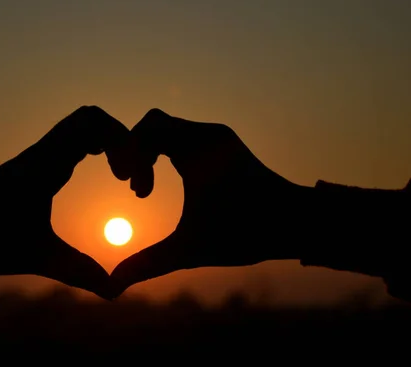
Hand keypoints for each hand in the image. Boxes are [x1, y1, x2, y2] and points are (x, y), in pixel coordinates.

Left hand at [0, 106, 128, 299]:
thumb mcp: (36, 257)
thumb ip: (78, 271)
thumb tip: (114, 292)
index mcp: (45, 165)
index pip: (91, 124)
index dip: (122, 142)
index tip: (126, 178)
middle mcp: (42, 152)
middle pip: (89, 118)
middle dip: (119, 139)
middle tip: (127, 175)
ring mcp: (37, 156)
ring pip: (79, 127)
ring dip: (106, 142)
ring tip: (119, 175)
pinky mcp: (33, 165)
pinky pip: (69, 140)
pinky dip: (92, 148)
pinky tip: (96, 175)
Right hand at [109, 109, 307, 296]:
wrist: (298, 223)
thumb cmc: (247, 234)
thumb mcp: (191, 250)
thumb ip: (148, 263)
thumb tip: (112, 286)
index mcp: (199, 150)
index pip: (149, 128)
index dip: (131, 156)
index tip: (137, 194)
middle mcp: (208, 135)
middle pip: (154, 124)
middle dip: (136, 153)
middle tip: (137, 190)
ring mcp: (217, 137)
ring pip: (168, 129)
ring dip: (150, 153)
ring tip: (146, 190)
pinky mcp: (223, 144)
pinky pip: (182, 136)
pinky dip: (166, 152)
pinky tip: (166, 182)